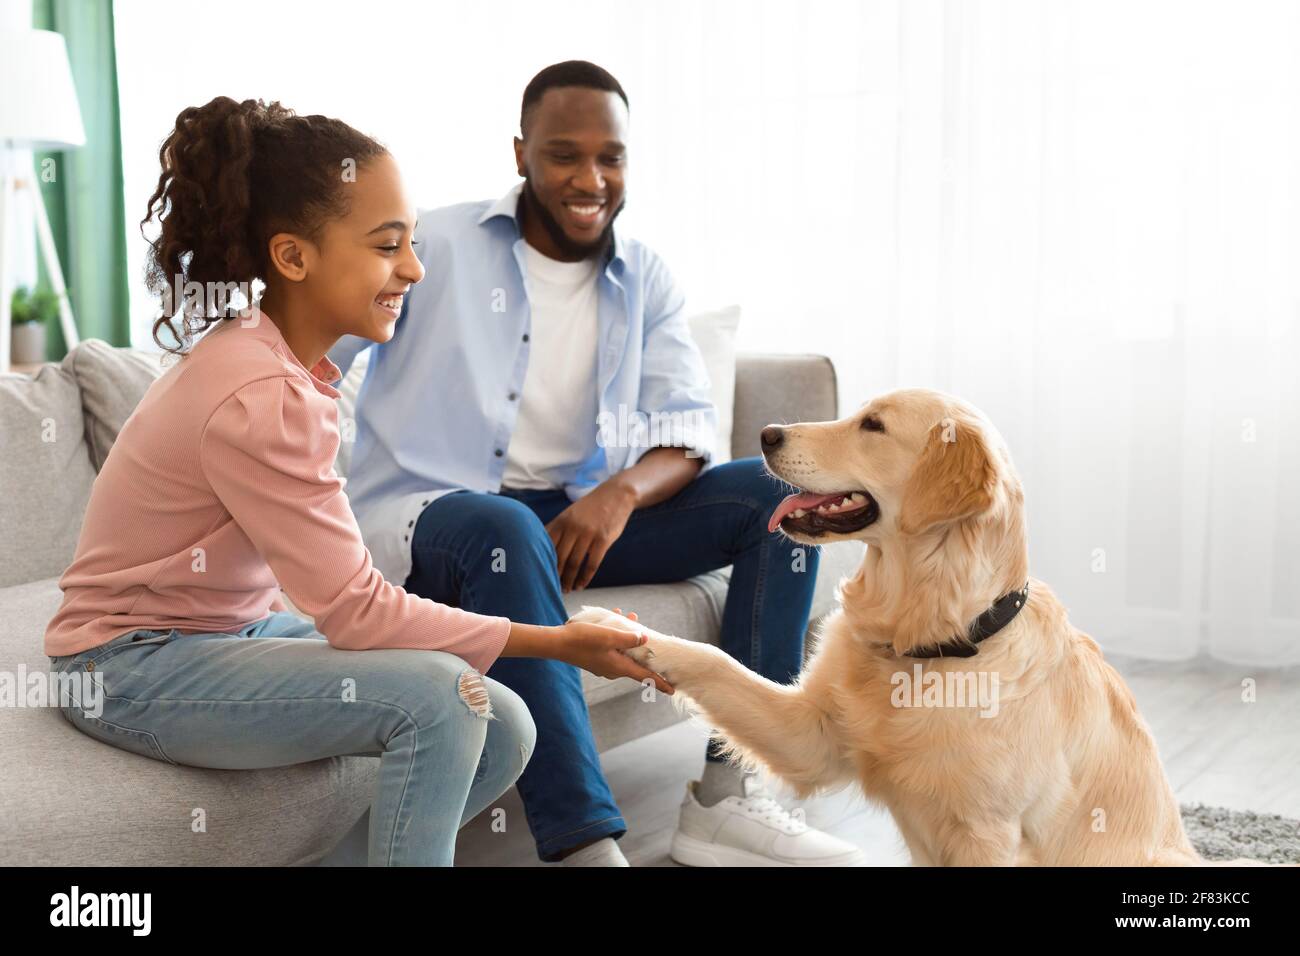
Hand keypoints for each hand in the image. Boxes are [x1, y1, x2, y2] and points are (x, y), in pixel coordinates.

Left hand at [544, 479, 636, 591]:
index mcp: (561, 521)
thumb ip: (558, 528)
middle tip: (552, 588)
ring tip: (567, 589)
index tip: (539, 575)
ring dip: (569, 580)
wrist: (616, 495)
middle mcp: (572, 527)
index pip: (546, 546)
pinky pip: (592, 564)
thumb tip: (541, 548)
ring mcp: (588, 533)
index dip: (542, 563)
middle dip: (555, 576)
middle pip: (559, 558)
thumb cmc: (591, 507)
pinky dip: (585, 577)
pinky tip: (581, 585)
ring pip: (574, 563)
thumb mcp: (571, 513)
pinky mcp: (603, 539)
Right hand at [550, 617, 673, 694]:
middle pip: (635, 662)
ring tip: (631, 616)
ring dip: (629, 636)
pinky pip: (612, 647)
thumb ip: (629, 638)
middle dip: (644, 648)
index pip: (645, 677)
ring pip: (623, 651)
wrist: (556, 643)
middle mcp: (613, 669)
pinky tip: (614, 617)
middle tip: (650, 633)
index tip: (672, 690)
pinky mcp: (596, 657)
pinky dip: (616, 635)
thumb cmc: (582, 640)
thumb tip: (645, 638)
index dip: (659, 682)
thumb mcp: (609, 636)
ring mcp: (604, 664)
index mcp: (619, 667)